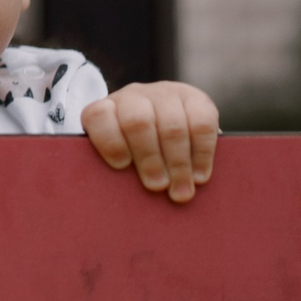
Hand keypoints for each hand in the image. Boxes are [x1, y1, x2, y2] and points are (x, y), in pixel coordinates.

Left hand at [81, 81, 219, 203]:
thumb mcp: (120, 158)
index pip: (99, 117)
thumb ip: (118, 172)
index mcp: (106, 110)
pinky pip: (202, 123)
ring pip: (172, 125)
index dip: (109, 141)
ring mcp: (165, 94)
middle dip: (149, 159)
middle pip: (138, 123)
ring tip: (181, 191)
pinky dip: (202, 153)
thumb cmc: (134, 153)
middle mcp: (133, 97)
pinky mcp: (196, 98)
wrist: (164, 124)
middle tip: (157, 187)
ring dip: (178, 163)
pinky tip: (199, 176)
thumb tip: (122, 205)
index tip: (121, 166)